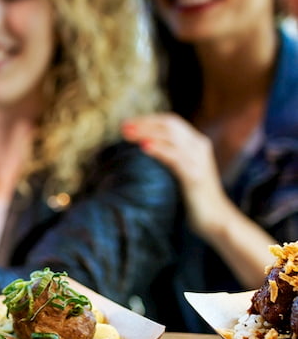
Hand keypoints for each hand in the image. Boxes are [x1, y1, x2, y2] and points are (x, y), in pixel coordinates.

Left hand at [121, 114, 228, 238]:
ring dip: (147, 133)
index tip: (127, 124)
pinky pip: (176, 157)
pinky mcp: (195, 176)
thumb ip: (169, 155)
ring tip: (128, 134)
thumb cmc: (193, 196)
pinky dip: (159, 150)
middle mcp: (199, 147)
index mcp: (197, 143)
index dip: (148, 120)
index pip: (171, 121)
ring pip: (172, 137)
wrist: (215, 218)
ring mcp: (198, 160)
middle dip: (145, 123)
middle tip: (123, 127)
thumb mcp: (181, 169)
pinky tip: (144, 147)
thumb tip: (143, 146)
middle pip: (170, 125)